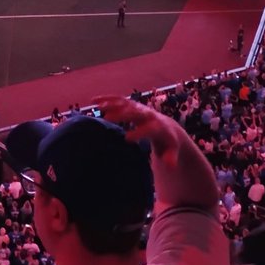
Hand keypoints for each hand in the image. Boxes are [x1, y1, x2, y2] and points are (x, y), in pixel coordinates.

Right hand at [95, 95, 218, 211]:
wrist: (167, 126)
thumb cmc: (167, 142)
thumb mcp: (171, 150)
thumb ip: (170, 157)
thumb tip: (170, 166)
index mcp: (158, 126)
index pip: (149, 128)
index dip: (139, 132)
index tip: (127, 138)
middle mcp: (148, 114)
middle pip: (135, 112)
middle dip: (122, 114)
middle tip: (108, 118)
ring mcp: (138, 108)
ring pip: (125, 103)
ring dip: (111, 104)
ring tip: (97, 107)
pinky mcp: (131, 105)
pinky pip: (118, 99)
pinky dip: (106, 99)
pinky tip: (93, 101)